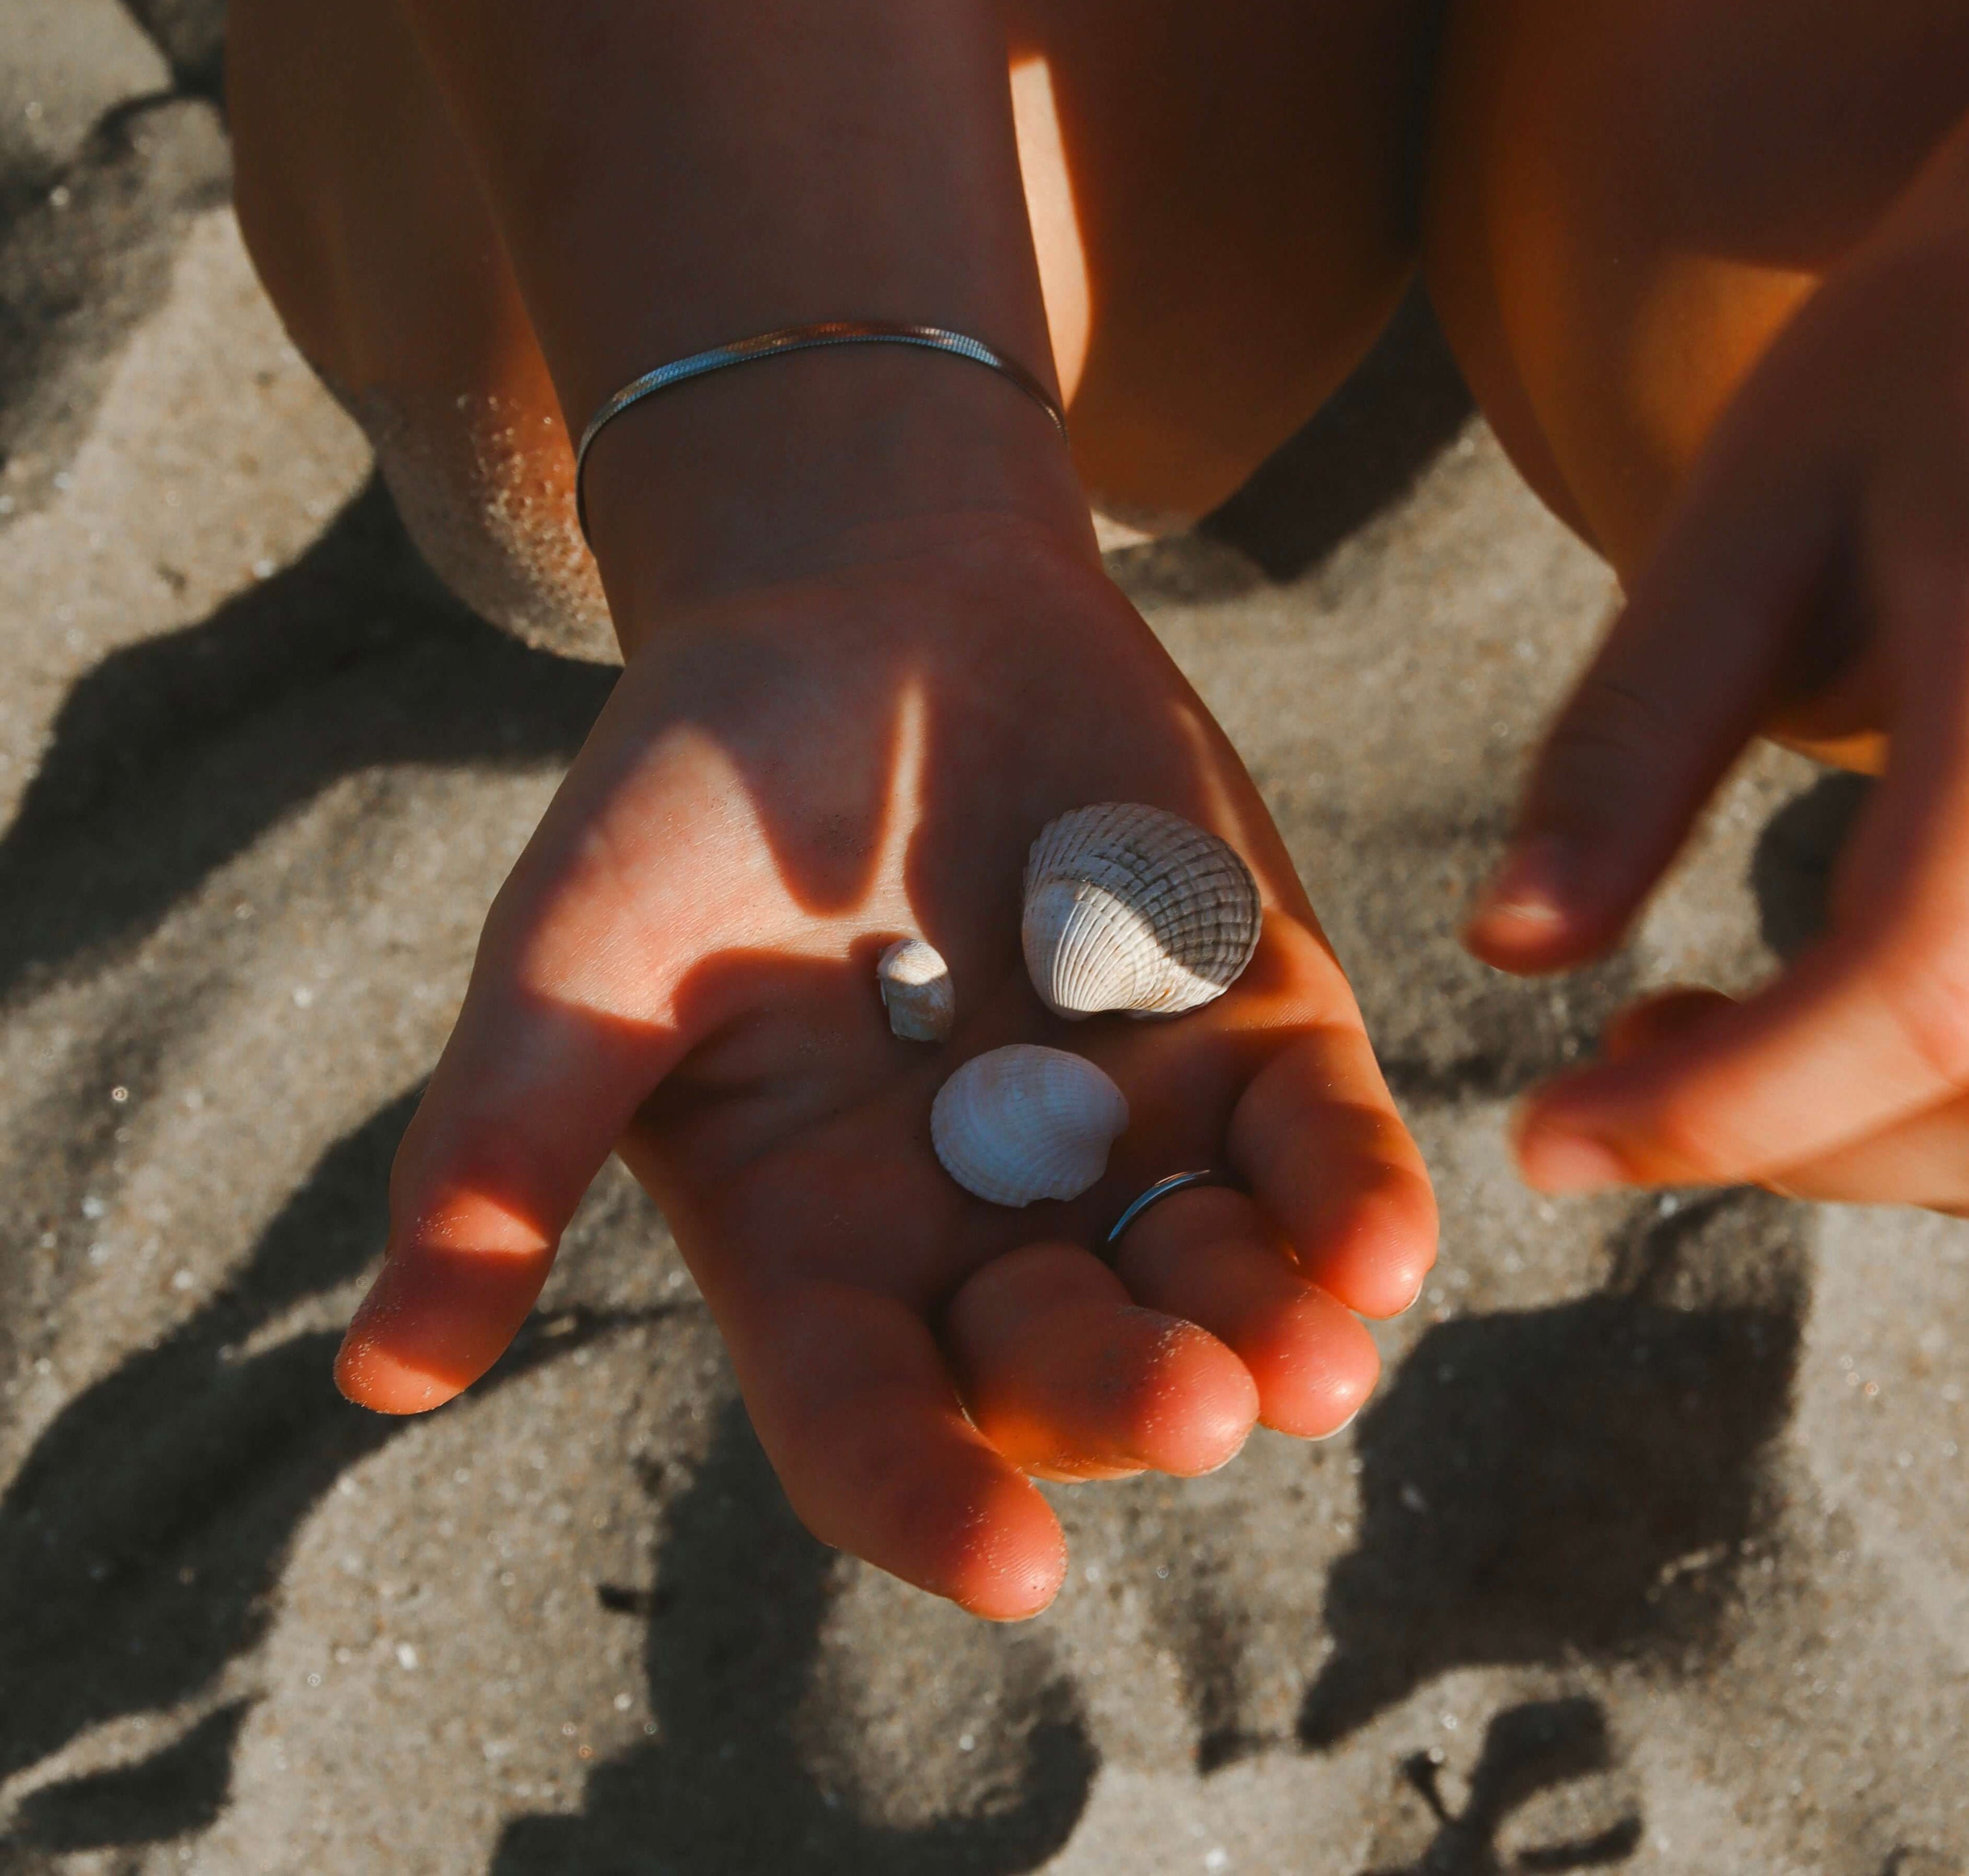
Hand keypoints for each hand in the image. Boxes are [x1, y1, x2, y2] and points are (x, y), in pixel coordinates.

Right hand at [334, 518, 1433, 1614]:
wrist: (867, 601)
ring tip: (1316, 1359)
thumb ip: (504, 1149)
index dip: (929, 1502)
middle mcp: (985, 1219)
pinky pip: (1319, 1143)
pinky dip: (1352, 1193)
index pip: (874, 1422)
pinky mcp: (1250, 1024)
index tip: (1011, 1570)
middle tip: (1198, 1402)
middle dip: (1126, 1394)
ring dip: (1271, 1331)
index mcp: (822, 1242)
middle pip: (1066, 1368)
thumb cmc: (695, 784)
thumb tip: (379, 1378)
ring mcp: (1130, 1131)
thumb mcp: (584, 959)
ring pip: (1215, 1281)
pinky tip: (1385, 1240)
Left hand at [1467, 38, 1968, 1220]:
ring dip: (1905, 1154)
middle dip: (1804, 1148)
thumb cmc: (1948, 350)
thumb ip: (1635, 740)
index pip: (1919, 984)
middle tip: (1638, 1069)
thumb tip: (1508, 949)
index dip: (1717, 1107)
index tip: (1549, 1140)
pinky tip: (1879, 1021)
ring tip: (1743, 1046)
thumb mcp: (1753, 512)